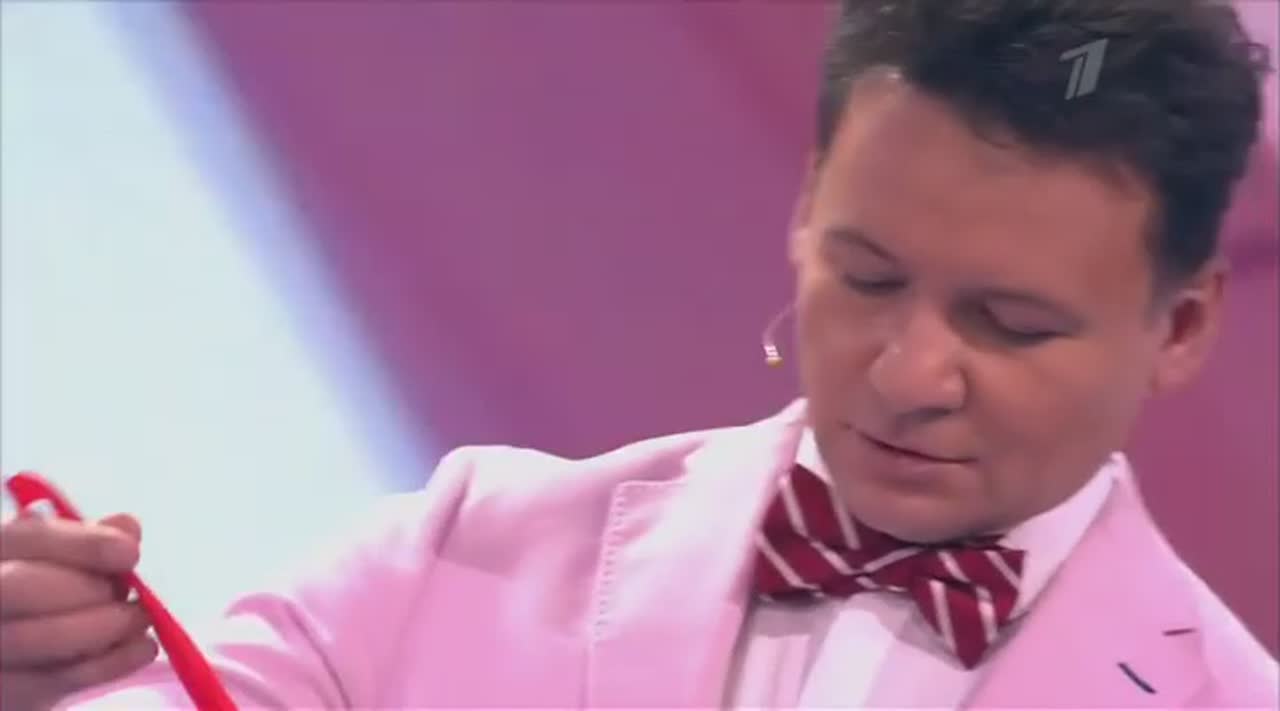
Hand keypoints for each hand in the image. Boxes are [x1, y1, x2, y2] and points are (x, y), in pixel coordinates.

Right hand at [0, 513, 156, 710]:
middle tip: (129, 594)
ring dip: (102, 629)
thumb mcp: (62, 558)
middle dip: (86, 590)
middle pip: (17, 589)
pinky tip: (141, 648)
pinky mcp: (2, 690)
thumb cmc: (48, 591)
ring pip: (31, 640)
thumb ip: (89, 542)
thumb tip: (126, 527)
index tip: (129, 553)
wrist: (21, 647)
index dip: (82, 545)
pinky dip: (106, 665)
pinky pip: (52, 680)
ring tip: (140, 619)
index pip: (25, 538)